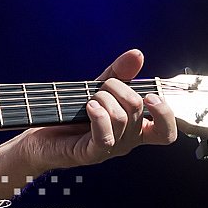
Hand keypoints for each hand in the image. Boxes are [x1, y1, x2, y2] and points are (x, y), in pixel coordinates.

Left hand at [20, 49, 176, 170]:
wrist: (41, 135)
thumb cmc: (72, 112)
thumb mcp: (98, 87)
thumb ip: (120, 73)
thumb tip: (137, 54)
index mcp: (135, 127)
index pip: (166, 131)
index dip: (165, 114)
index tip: (150, 95)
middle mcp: (127, 140)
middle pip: (137, 109)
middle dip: (117, 88)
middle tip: (100, 88)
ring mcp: (111, 148)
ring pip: (121, 118)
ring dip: (103, 99)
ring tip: (89, 100)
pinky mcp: (91, 153)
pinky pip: (105, 136)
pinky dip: (99, 116)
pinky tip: (89, 107)